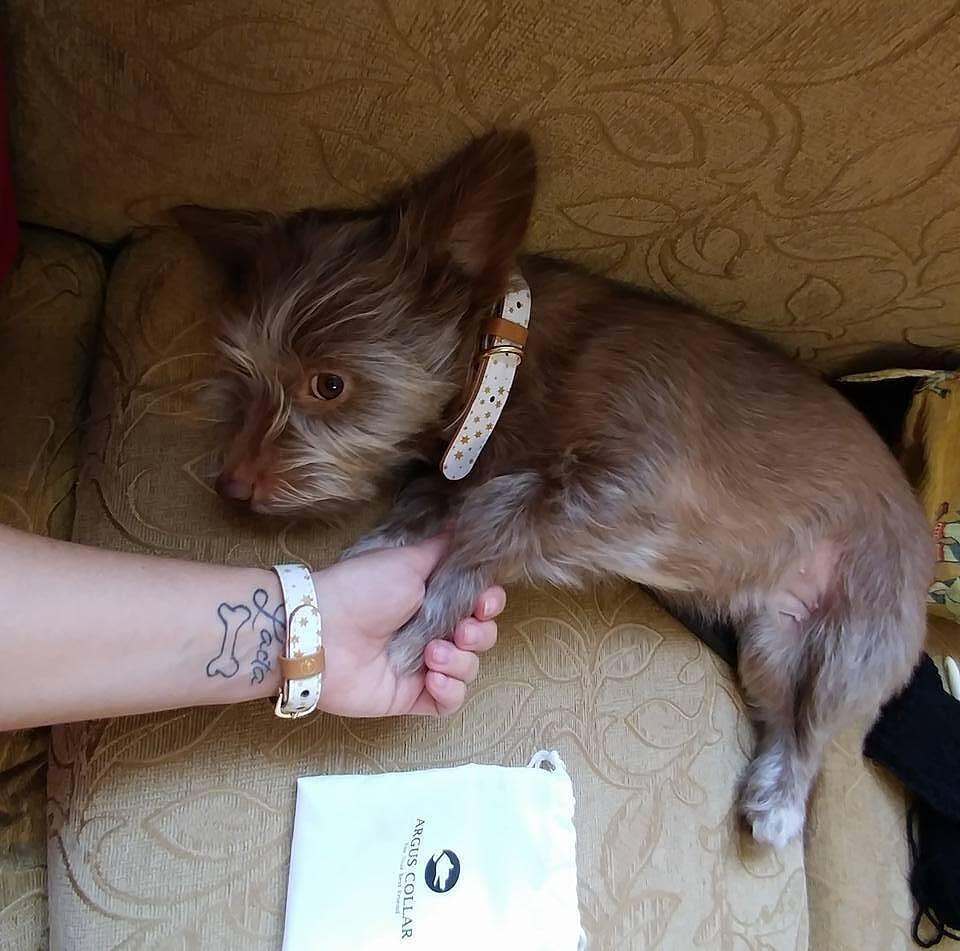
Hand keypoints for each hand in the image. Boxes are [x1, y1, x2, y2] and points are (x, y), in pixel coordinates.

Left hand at [310, 538, 503, 716]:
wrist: (322, 630)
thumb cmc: (363, 589)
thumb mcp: (407, 560)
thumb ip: (442, 549)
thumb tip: (467, 524)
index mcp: (433, 597)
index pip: (480, 605)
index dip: (490, 605)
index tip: (483, 602)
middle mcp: (431, 630)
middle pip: (481, 638)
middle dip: (481, 634)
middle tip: (462, 630)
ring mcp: (422, 666)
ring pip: (468, 669)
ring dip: (461, 661)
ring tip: (432, 654)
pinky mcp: (410, 696)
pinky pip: (448, 703)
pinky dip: (450, 691)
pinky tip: (434, 678)